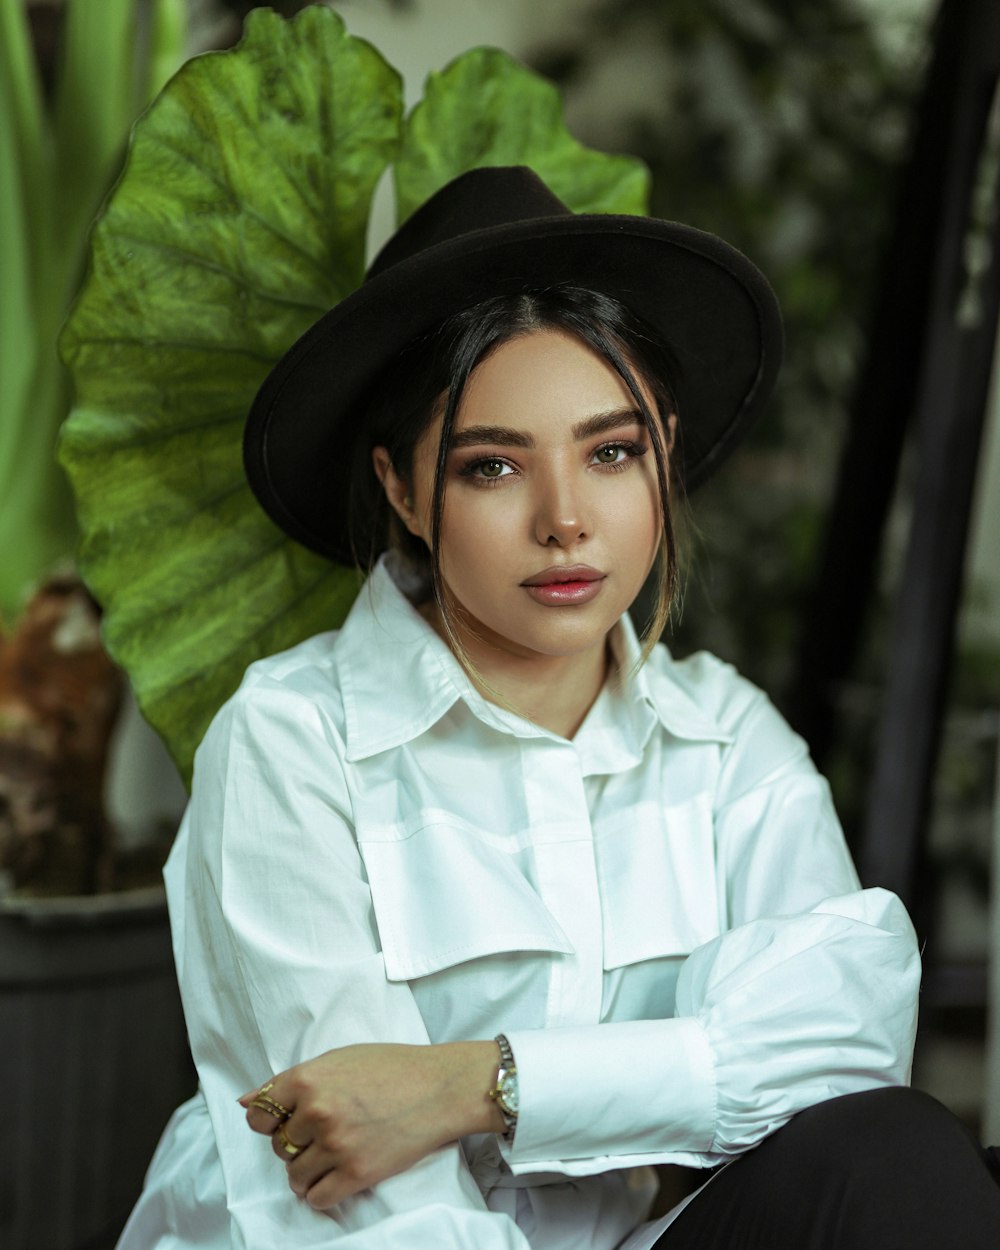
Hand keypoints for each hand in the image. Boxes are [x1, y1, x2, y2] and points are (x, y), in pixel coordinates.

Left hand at [239, 1041, 504, 1208]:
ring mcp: (336, 1144)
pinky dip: (322, 1191)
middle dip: (296, 1143)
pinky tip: (337, 1175)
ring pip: (295, 1175)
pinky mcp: (357, 1172)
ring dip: (307, 1170)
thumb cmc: (392, 1067)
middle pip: (278, 1146)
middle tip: (323, 1132)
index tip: (285, 1121)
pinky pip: (317, 1197)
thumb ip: (292, 1081)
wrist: (439, 1086)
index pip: (259, 1115)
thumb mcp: (338, 1059)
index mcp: (308, 1079)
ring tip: (331, 1155)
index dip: (269, 1121)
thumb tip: (246, 1101)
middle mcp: (317, 1112)